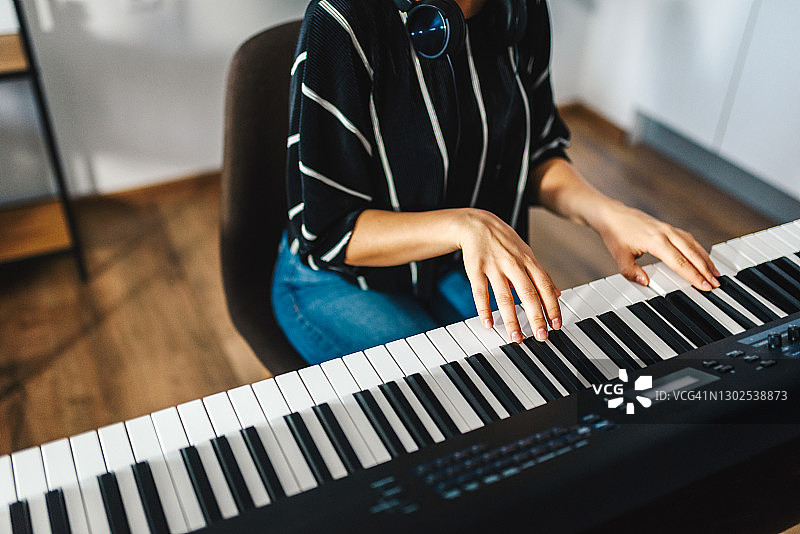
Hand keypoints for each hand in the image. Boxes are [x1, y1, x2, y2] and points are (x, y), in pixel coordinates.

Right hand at [456, 209, 560, 342]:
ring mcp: (494, 267)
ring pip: (504, 297)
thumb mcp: (527, 254)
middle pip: (528, 294)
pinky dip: (484, 310)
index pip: (544, 286)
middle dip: (536, 317)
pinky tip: (488, 323)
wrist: (477, 224)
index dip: (552, 306)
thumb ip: (541, 275)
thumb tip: (558, 293)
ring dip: (511, 320)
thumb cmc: (504, 241)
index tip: (556, 325)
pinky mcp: (476, 270)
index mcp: (528, 261)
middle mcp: (513, 264)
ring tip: (516, 337)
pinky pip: (480, 293)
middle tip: (541, 337)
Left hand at [593, 202, 719, 290]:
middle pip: (692, 254)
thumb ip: (631, 271)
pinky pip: (689, 240)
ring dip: (706, 260)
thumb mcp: (619, 256)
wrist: (613, 215)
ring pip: (693, 245)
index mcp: (656, 241)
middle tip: (716, 284)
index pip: (680, 262)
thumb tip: (645, 282)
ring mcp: (669, 229)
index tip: (704, 286)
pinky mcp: (669, 228)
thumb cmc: (616, 233)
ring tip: (716, 274)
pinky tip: (704, 258)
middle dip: (706, 270)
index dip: (693, 276)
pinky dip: (699, 250)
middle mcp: (666, 233)